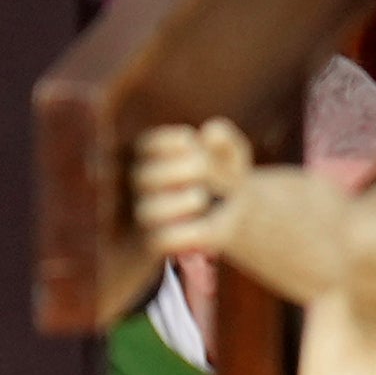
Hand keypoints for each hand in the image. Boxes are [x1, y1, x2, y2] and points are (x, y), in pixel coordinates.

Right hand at [133, 119, 253, 255]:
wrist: (232, 218)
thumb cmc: (225, 179)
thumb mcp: (232, 158)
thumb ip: (226, 141)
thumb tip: (210, 132)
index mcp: (151, 158)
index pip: (148, 145)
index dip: (174, 143)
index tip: (195, 143)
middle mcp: (142, 186)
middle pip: (144, 177)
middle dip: (182, 172)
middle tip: (206, 170)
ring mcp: (148, 214)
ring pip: (148, 212)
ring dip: (180, 204)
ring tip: (202, 197)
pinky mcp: (157, 242)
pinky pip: (161, 241)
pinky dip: (186, 234)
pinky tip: (205, 224)